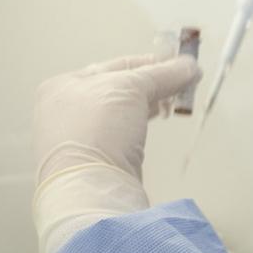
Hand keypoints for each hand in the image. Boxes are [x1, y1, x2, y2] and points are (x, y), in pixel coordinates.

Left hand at [33, 54, 199, 184]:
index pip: (116, 66)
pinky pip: (123, 133)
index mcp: (63, 86)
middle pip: (120, 88)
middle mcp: (65, 111)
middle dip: (154, 83)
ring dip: (151, 102)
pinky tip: (160, 119)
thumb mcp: (131, 88)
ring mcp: (79, 138)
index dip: (151, 62)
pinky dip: (142, 123)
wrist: (91, 190)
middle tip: (184, 81)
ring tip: (176, 101)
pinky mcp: (95, 161)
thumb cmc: (97, 131)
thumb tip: (189, 66)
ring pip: (123, 111)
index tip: (179, 63)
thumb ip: (163, 73)